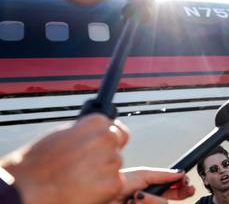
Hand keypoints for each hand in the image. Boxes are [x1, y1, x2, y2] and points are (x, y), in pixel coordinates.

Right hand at [0, 114, 129, 203]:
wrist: (27, 186)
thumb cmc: (38, 162)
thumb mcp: (63, 134)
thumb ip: (85, 133)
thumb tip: (97, 136)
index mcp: (96, 122)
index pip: (116, 129)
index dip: (108, 141)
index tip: (99, 148)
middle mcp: (108, 138)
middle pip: (117, 148)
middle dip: (106, 157)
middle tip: (85, 167)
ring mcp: (112, 160)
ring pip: (115, 167)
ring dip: (103, 173)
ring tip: (78, 178)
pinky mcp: (114, 183)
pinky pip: (116, 185)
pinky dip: (103, 189)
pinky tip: (84, 189)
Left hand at [111, 167, 194, 203]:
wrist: (103, 197)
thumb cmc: (118, 184)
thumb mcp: (143, 175)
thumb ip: (163, 174)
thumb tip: (181, 172)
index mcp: (152, 188)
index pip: (173, 188)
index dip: (182, 186)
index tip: (186, 182)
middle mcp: (151, 199)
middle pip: (171, 199)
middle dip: (178, 193)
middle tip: (186, 190)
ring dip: (151, 200)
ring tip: (136, 197)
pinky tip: (133, 202)